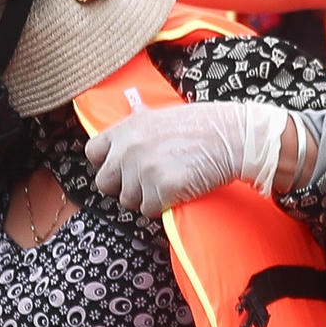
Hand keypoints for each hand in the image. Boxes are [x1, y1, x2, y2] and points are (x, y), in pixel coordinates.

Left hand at [82, 100, 308, 217]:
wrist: (232, 137)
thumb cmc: (202, 125)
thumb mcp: (160, 116)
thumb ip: (135, 130)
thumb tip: (118, 143)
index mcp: (127, 128)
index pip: (93, 153)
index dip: (106, 164)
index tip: (120, 168)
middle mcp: (129, 149)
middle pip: (105, 183)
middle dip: (123, 186)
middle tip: (146, 182)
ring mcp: (143, 170)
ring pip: (128, 200)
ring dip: (145, 197)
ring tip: (167, 183)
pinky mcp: (160, 189)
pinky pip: (149, 210)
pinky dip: (162, 205)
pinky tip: (178, 189)